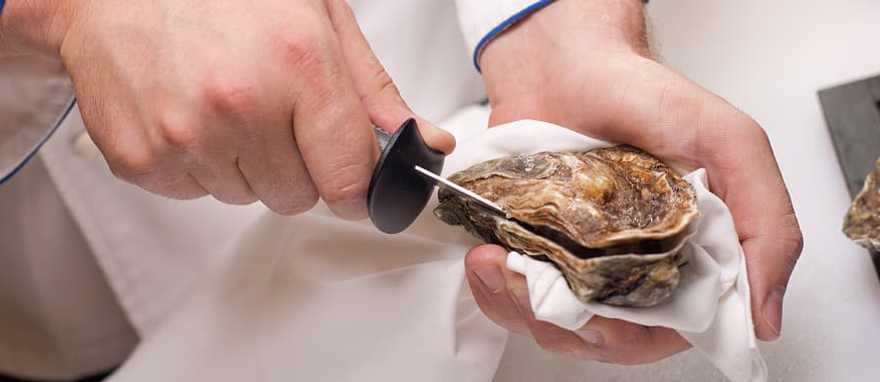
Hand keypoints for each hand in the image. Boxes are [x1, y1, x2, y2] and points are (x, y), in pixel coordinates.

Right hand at [1, 0, 453, 217]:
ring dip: (246, 164)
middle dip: (297, 165)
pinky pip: (196, 194)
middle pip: (298, 196)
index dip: (357, 185)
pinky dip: (200, 165)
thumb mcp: (317, 18)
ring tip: (224, 104)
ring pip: (246, 197)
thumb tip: (425, 142)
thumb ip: (373, 90)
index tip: (352, 180)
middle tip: (272, 113)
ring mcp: (185, 137)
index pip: (349, 177)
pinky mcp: (141, 161)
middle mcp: (241, 106)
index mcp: (298, 66)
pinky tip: (189, 115)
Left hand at [469, 0, 802, 362]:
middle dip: (564, 324)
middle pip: (606, 338)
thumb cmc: (647, 96)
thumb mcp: (729, 143)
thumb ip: (767, 223)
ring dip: (518, 306)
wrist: (570, 65)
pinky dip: (495, 289)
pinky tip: (487, 260)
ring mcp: (584, 261)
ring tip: (496, 265)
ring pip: (555, 324)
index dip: (633, 336)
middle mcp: (638, 266)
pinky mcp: (539, 249)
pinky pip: (515, 297)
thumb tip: (766, 314)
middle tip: (531, 284)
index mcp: (691, 256)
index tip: (596, 315)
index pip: (670, 331)